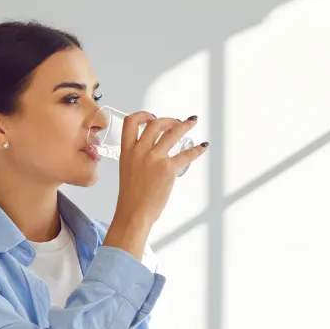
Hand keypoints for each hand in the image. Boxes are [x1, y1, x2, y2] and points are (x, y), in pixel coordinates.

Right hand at [114, 112, 207, 227]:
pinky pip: (186, 155)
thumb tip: (151, 155)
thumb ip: (137, 159)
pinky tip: (202, 147)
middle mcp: (140, 151)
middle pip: (155, 124)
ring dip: (185, 125)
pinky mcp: (168, 169)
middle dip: (169, 120)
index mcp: (127, 151)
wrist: (133, 213)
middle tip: (177, 122)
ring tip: (192, 122)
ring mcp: (154, 159)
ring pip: (172, 133)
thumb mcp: (128, 171)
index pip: (130, 122)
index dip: (142, 115)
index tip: (151, 116)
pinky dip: (196, 150)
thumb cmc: (131, 197)